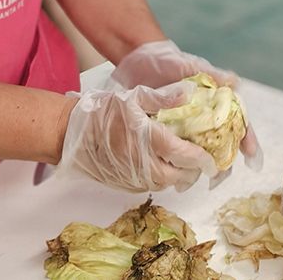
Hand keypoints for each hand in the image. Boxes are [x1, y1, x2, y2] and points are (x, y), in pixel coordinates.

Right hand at [56, 82, 217, 191]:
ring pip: (163, 184)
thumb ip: (163, 98)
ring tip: (184, 165)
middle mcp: (141, 162)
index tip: (212, 159)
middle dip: (192, 172)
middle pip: (176, 176)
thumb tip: (188, 95)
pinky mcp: (122, 184)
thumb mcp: (134, 96)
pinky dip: (160, 179)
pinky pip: (148, 186)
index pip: (182, 155)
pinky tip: (162, 167)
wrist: (70, 134)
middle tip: (201, 162)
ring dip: (177, 177)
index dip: (201, 159)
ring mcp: (131, 176)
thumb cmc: (101, 112)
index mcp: (146, 139)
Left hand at [112, 40, 261, 170]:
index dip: (247, 138)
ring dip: (203, 167)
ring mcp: (183, 126)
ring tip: (204, 180)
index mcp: (214, 102)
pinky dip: (178, 164)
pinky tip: (178, 177)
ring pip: (199, 151)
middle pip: (222, 143)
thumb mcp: (190, 65)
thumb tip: (235, 82)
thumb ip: (212, 73)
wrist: (136, 60)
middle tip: (221, 175)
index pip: (237, 121)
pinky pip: (174, 151)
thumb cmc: (168, 60)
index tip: (251, 154)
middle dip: (225, 161)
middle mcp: (202, 117)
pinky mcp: (163, 132)